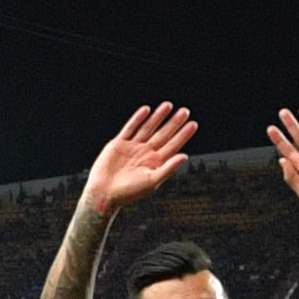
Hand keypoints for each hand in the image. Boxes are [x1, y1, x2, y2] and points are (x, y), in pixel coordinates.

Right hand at [79, 104, 199, 217]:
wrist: (104, 193)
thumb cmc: (129, 192)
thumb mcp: (152, 181)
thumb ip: (168, 168)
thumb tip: (185, 156)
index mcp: (155, 163)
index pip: (172, 145)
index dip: (183, 135)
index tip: (193, 124)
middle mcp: (145, 153)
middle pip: (163, 134)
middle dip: (174, 123)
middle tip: (185, 111)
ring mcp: (132, 147)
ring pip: (148, 128)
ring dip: (158, 117)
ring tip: (168, 105)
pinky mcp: (119, 144)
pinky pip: (130, 129)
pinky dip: (137, 119)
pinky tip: (146, 110)